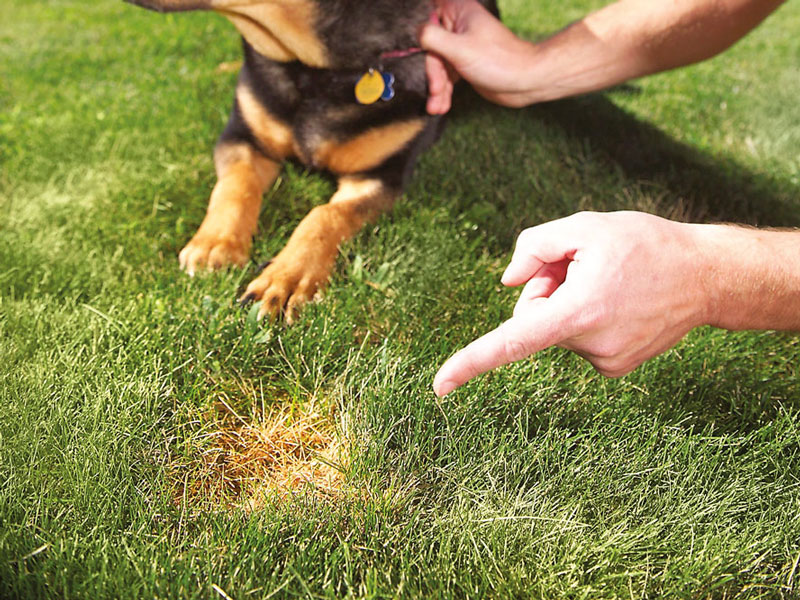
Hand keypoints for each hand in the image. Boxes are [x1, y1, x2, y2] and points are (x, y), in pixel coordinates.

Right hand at [421, 0, 537, 113]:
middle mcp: (458, 25)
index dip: (419, 33)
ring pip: (436, 65)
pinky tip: (441, 105)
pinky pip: (445, 76)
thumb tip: (416, 33)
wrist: (524, 82)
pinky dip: (443, 91)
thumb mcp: (460, 49)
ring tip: (437, 106)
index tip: (413, 51)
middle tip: (436, 89)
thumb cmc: (500, 61)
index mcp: (458, 11)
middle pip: (429, 47)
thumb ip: (432, 38)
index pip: (426, 15)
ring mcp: (460, 45)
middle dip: (432, 72)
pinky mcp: (463, 63)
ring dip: (436, 87)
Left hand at [433, 211, 712, 395]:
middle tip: (586, 268)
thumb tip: (508, 282)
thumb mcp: (585, 226)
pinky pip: (575, 339)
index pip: (511, 341)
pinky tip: (617, 303)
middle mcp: (589, 346)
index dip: (471, 362)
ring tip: (610, 284)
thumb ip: (534, 246)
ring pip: (555, 327)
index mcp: (577, 313)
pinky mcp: (614, 368)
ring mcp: (604, 362)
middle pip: (532, 316)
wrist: (707, 275)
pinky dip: (584, 319)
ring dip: (567, 303)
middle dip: (545, 290)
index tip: (439, 386)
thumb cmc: (645, 244)